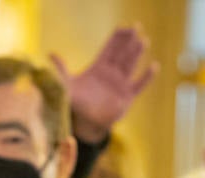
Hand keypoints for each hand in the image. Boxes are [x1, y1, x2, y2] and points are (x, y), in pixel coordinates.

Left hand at [50, 25, 158, 143]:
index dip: (116, 38)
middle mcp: (111, 74)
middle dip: (128, 41)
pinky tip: (154, 66)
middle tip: (136, 27)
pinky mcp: (128, 97)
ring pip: (130, 65)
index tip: (123, 27)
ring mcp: (121, 84)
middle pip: (121, 53)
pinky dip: (146, 76)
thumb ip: (61, 69)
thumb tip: (50, 54)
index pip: (109, 49)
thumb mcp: (67, 85)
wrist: (87, 122)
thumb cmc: (78, 103)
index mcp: (99, 68)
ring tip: (144, 40)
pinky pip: (139, 85)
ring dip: (137, 53)